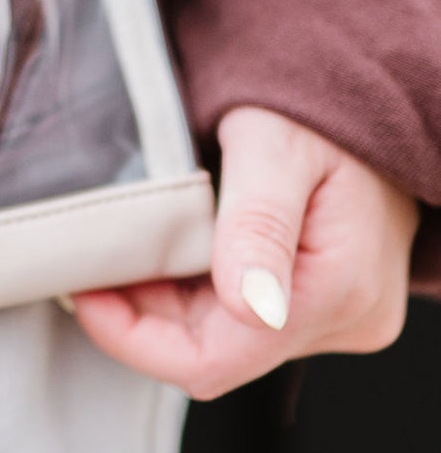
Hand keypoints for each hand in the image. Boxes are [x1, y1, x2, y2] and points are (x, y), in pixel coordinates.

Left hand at [71, 103, 417, 397]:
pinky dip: (194, 287)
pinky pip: (242, 315)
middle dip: (142, 313)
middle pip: (214, 351)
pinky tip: (167, 246)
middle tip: (91, 259)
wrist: (370, 92)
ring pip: (223, 336)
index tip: (83, 291)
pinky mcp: (324, 299)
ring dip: (165, 299)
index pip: (216, 360)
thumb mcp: (278, 144)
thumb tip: (250, 307)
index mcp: (340, 290)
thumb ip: (259, 222)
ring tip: (124, 245)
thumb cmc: (323, 104)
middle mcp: (347, 318)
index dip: (135, 338)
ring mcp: (339, 313)